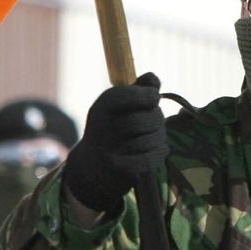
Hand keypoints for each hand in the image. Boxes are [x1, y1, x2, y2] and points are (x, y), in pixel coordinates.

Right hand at [63, 73, 168, 212]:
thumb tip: (153, 78)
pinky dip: (159, 153)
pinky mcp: (121, 171)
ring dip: (159, 136)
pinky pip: (151, 159)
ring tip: (153, 135)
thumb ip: (139, 89)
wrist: (91, 166)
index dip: (147, 95)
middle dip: (157, 117)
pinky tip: (158, 149)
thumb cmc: (111, 127)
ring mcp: (110, 152)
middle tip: (155, 120)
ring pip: (152, 139)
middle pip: (145, 119)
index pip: (127, 96)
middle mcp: (103, 128)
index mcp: (102, 107)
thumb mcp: (119, 105)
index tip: (154, 98)